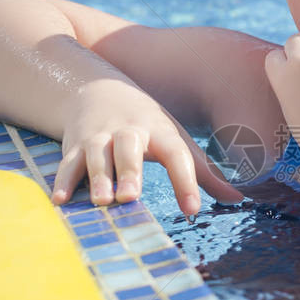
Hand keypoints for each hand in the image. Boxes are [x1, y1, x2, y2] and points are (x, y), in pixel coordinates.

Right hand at [51, 79, 242, 213]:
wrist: (97, 90)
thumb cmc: (147, 125)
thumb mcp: (177, 141)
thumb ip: (204, 173)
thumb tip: (238, 198)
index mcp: (160, 132)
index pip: (177, 154)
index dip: (186, 181)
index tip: (192, 209)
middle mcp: (128, 132)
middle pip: (129, 149)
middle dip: (129, 172)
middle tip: (131, 196)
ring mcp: (99, 137)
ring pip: (97, 156)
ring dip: (98, 177)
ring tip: (102, 201)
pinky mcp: (74, 145)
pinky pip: (67, 163)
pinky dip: (63, 181)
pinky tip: (61, 201)